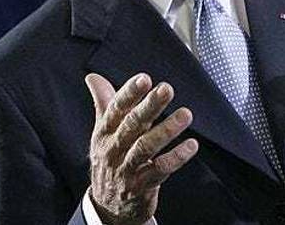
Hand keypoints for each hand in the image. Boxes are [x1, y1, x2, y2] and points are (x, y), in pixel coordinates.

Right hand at [84, 73, 198, 224]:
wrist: (107, 206)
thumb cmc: (110, 160)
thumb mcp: (102, 132)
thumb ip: (103, 103)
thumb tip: (93, 77)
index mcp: (104, 132)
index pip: (115, 109)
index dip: (129, 93)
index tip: (144, 79)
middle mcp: (113, 149)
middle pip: (132, 125)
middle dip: (150, 106)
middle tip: (167, 89)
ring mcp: (126, 169)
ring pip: (146, 147)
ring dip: (167, 130)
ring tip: (185, 115)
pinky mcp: (141, 186)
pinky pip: (160, 170)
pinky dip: (176, 157)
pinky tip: (191, 145)